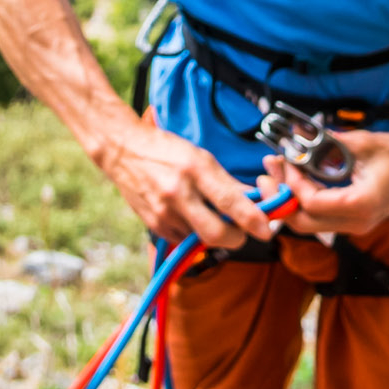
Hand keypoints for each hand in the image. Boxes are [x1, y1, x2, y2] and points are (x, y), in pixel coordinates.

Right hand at [97, 120, 277, 251]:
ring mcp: (164, 212)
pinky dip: (193, 232)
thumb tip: (257, 202)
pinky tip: (187, 214)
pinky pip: (184, 238)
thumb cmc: (166, 150)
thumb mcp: (201, 157)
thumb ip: (229, 184)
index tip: (266, 230)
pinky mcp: (155, 225)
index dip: (252, 220)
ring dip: (212, 233)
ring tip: (207, 212)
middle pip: (216, 234)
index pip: (230, 202)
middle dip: (235, 238)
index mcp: (195, 170)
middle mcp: (178, 193)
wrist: (122, 150)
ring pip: (201, 239)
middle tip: (241, 231)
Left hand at [268, 124, 388, 242]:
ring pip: (309, 223)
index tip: (285, 159)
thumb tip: (295, 136)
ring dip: (289, 200)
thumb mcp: (362, 142)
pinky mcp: (354, 220)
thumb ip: (327, 143)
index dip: (292, 182)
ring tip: (275, 171)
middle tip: (266, 174)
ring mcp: (356, 225)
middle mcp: (358, 223)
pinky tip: (293, 178)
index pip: (312, 204)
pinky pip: (320, 217)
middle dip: (281, 199)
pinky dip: (303, 201)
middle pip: (304, 223)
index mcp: (361, 206)